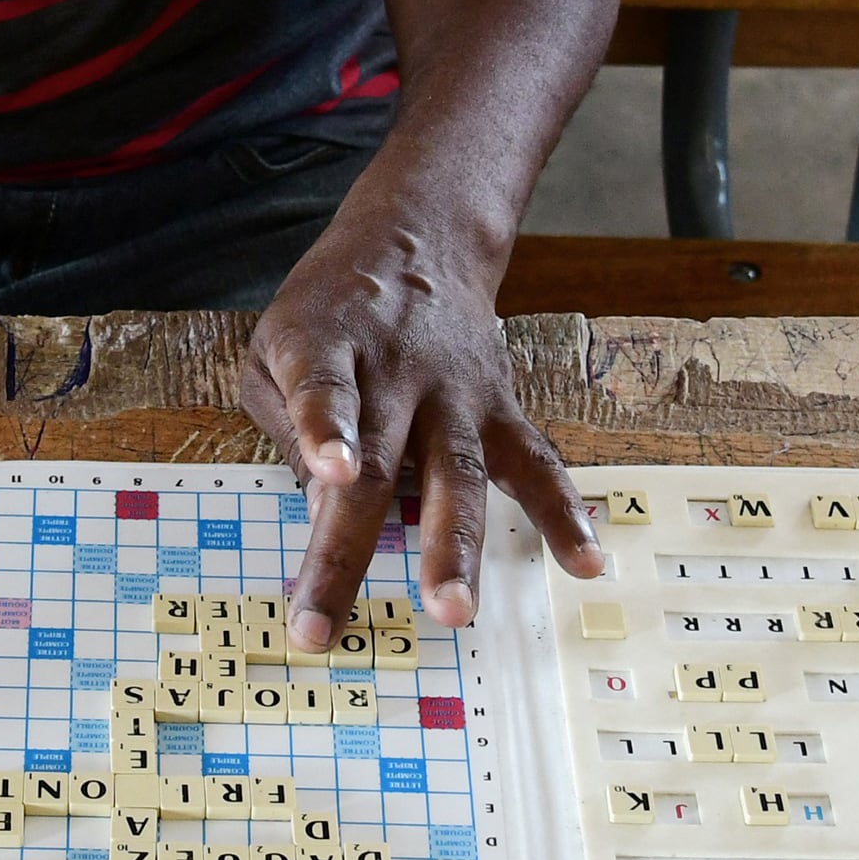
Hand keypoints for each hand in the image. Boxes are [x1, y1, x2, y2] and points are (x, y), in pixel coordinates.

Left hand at [242, 186, 606, 649]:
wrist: (417, 242)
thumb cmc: (327, 314)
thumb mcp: (273, 349)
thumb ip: (289, 427)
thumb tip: (324, 511)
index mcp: (324, 345)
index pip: (325, 388)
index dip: (326, 430)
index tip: (334, 474)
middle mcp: (394, 370)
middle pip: (379, 464)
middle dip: (352, 546)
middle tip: (329, 618)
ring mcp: (453, 391)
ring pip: (458, 473)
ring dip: (456, 546)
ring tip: (454, 610)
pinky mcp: (498, 404)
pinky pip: (533, 462)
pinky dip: (561, 511)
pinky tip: (585, 561)